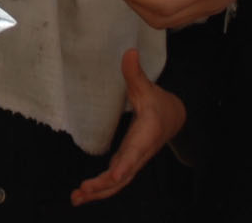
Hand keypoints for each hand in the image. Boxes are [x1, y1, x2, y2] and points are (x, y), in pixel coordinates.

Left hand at [71, 48, 184, 205]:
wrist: (175, 119)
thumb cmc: (159, 104)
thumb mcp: (147, 88)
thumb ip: (135, 73)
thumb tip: (129, 52)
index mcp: (145, 136)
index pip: (135, 153)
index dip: (125, 165)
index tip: (114, 175)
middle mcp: (139, 153)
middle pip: (122, 175)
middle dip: (103, 185)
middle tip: (83, 191)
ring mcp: (132, 161)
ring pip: (117, 183)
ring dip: (98, 192)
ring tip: (76, 198)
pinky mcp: (126, 163)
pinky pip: (114, 181)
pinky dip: (100, 189)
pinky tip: (83, 194)